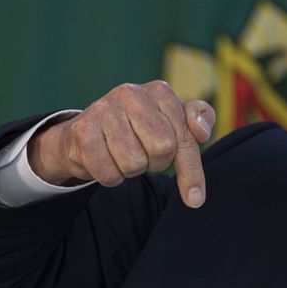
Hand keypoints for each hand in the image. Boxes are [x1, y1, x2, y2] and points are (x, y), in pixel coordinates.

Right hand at [28, 80, 215, 207]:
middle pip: (162, 148)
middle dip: (156, 163)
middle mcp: (131, 93)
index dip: (190, 169)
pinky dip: (111, 177)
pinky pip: (109, 173)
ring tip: (124, 157)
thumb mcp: (170, 123)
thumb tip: (203, 133)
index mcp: (159, 91)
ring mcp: (105, 110)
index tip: (194, 196)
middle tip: (145, 157)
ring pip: (134, 163)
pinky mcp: (83, 131)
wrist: (84, 135)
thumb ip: (195, 122)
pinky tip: (107, 161)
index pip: (185, 135)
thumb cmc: (136, 130)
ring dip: (131, 170)